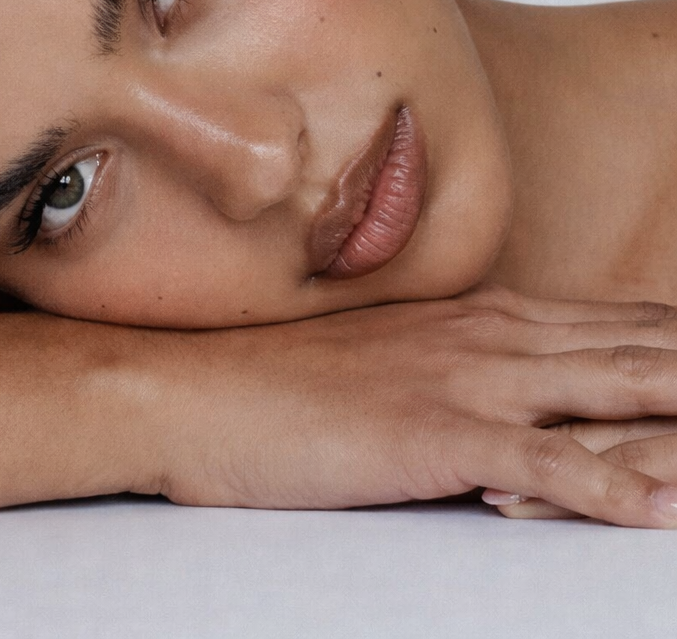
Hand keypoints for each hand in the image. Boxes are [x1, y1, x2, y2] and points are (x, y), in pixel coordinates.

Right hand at [130, 286, 676, 526]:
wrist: (197, 386)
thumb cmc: (290, 381)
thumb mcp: (396, 359)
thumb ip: (467, 364)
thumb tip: (524, 391)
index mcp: (488, 316)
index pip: (620, 324)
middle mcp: (493, 337)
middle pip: (638, 349)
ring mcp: (467, 382)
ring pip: (611, 393)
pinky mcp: (434, 436)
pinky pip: (544, 465)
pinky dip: (610, 489)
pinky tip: (659, 510)